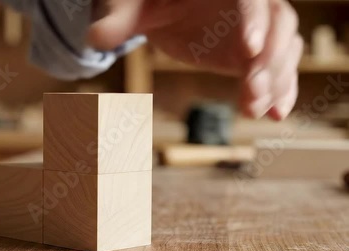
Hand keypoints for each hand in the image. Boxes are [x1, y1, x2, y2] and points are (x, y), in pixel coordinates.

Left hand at [88, 0, 302, 120]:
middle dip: (269, 60)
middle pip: (277, 24)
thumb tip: (94, 38)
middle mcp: (249, 3)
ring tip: (256, 109)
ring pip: (283, 49)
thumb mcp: (133, 8)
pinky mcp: (255, 53)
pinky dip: (281, 89)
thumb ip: (119, 20)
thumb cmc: (149, 2)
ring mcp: (257, 28)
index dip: (254, 20)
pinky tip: (276, 113)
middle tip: (252, 92)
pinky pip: (278, 68)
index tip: (246, 50)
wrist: (162, 11)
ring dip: (276, 80)